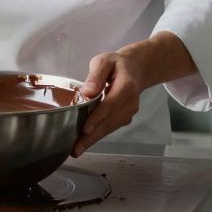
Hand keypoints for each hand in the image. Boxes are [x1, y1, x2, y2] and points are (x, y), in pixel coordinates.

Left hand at [70, 33, 197, 156]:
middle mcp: (131, 102)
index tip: (85, 129)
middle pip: (110, 121)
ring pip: (110, 128)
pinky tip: (85, 142)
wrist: (136, 69)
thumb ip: (96, 75)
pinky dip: (98, 135)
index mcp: (126, 86)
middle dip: (92, 136)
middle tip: (76, 149)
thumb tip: (88, 93)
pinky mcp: (125, 117)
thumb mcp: (104, 61)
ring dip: (94, 139)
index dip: (97, 117)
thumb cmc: (116, 64)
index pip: (111, 104)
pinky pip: (111, 127)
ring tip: (77, 150)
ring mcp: (129, 112)